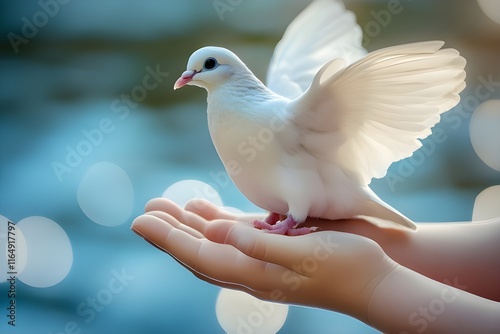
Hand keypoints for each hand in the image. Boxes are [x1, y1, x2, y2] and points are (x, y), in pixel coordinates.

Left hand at [131, 198, 397, 319]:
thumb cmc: (349, 266)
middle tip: (143, 213)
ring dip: (185, 226)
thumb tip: (214, 237)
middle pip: (198, 252)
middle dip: (169, 233)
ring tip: (162, 206)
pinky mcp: (274, 247)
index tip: (142, 221)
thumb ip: (258, 246)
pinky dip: (213, 222)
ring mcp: (262, 259)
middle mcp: (252, 271)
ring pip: (212, 243)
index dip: (169, 239)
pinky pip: (234, 234)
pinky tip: (201, 209)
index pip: (200, 256)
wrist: (378, 280)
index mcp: (257, 275)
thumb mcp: (304, 254)